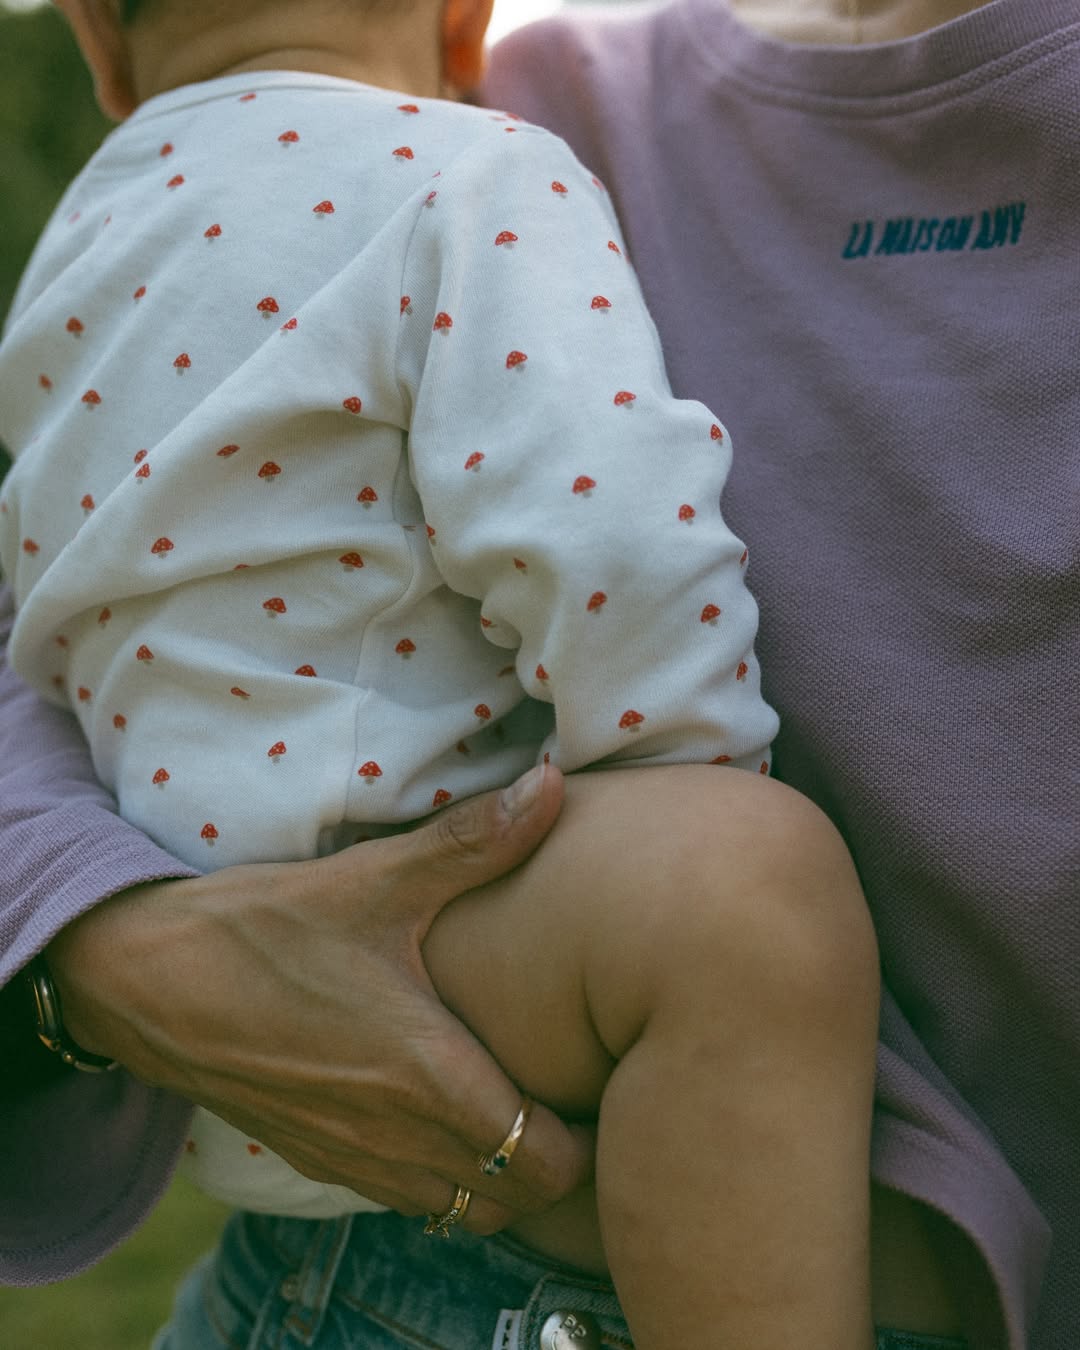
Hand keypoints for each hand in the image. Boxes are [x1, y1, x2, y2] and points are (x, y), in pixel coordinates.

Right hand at [47, 765, 591, 1230]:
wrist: (144, 978)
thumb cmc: (263, 927)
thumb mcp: (376, 877)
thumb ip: (476, 840)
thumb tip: (556, 784)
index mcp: (426, 1075)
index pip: (544, 1164)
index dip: (588, 1140)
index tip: (600, 1085)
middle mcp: (395, 1135)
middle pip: (512, 1201)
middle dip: (553, 1164)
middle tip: (571, 1094)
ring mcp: (350, 1155)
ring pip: (458, 1209)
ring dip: (496, 1174)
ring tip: (517, 1106)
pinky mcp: (315, 1155)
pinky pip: (404, 1197)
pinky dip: (440, 1176)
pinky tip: (441, 1109)